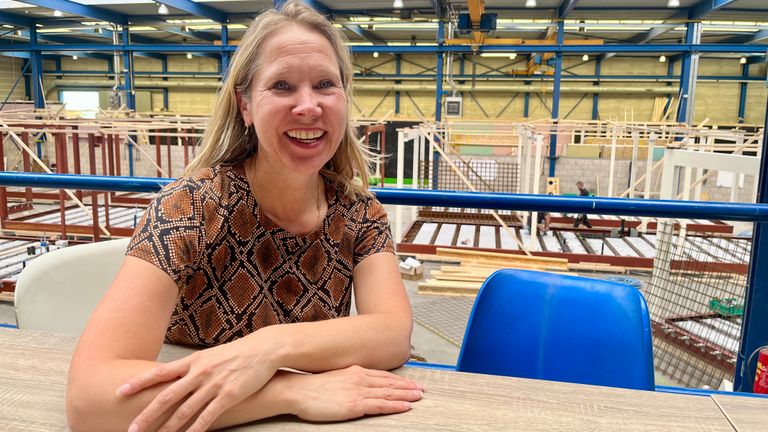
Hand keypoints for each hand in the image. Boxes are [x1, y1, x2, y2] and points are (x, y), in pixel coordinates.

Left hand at [117, 337, 277, 431]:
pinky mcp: (228, 395)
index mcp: (193, 361)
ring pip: (184, 411)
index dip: (138, 382)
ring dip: (168, 428)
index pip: (159, 372)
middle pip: (166, 396)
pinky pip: (207, 417)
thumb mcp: (211, 355)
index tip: (119, 391)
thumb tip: (177, 374)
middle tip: (131, 429)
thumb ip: (193, 366)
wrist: (264, 349)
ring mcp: (213, 385)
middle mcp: (199, 373)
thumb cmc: (237, 353)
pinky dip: (195, 430)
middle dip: (147, 415)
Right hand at [285, 365, 422, 421]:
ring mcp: (359, 391)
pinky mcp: (355, 405)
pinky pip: (381, 405)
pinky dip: (396, 405)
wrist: (298, 390)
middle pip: (390, 383)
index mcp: (355, 371)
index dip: (398, 380)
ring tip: (419, 397)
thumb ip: (348, 379)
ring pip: (389, 393)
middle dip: (408, 386)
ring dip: (407, 395)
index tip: (409, 382)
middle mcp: (360, 379)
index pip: (383, 376)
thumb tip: (356, 383)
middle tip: (422, 389)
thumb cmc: (311, 386)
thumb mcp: (334, 377)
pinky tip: (406, 406)